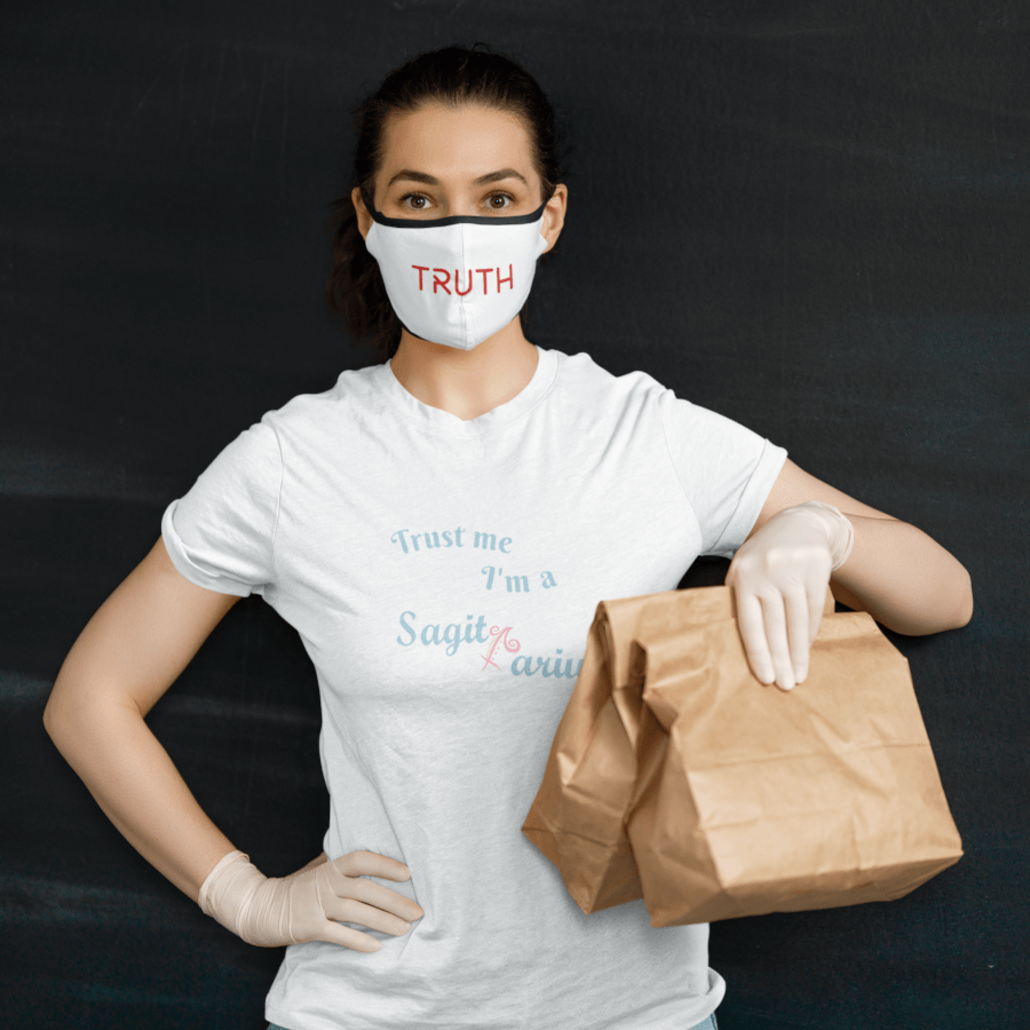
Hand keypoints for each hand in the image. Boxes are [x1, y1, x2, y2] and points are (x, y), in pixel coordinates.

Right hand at [198, 849, 423, 950]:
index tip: (407, 873)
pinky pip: (338, 934)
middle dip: (395, 900)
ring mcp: (318, 905)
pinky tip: (377, 946)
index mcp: (332, 867)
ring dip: (383, 921)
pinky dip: (358, 940)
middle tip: (419, 911)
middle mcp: (327, 883)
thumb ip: (342, 862)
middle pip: (366, 889)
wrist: (261, 906)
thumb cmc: (297, 886)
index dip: (384, 864)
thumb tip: (370, 849)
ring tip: (405, 929)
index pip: (362, 859)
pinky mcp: (309, 927)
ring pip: (356, 912)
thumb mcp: (319, 868)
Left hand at [725, 501, 853, 690]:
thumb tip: (733, 640)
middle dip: (780, 659)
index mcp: (743, 576)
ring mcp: (793, 570)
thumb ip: (739, 598)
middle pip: (774, 626)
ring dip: (798, 653)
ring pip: (797, 621)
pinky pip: (814, 610)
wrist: (800, 523)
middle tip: (786, 687)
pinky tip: (807, 651)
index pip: (749, 622)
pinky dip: (811, 634)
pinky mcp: (816, 570)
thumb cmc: (764, 555)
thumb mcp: (744, 569)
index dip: (758, 652)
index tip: (765, 678)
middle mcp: (767, 573)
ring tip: (799, 676)